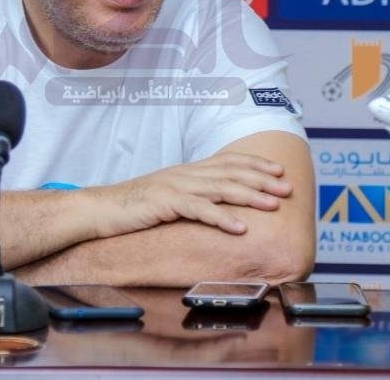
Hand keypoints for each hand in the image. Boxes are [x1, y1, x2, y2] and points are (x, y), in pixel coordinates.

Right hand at [91, 151, 291, 237]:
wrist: (102, 210)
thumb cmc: (136, 207)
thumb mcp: (170, 195)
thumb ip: (194, 195)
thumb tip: (219, 203)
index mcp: (189, 170)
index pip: (228, 162)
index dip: (255, 165)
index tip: (279, 171)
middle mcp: (186, 174)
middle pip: (231, 173)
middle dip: (262, 180)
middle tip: (287, 189)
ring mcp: (176, 186)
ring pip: (220, 188)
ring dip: (250, 196)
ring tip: (272, 206)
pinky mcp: (165, 203)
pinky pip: (198, 210)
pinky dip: (221, 218)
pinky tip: (240, 228)